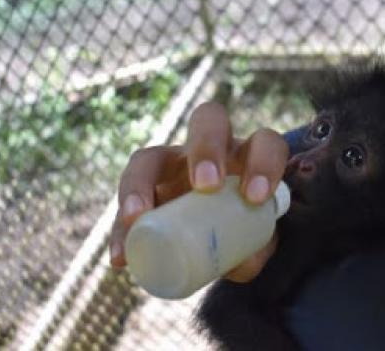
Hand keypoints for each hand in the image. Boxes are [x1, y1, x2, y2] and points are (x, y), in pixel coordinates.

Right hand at [108, 101, 288, 281]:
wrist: (220, 234)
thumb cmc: (244, 227)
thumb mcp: (257, 239)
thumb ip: (254, 249)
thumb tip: (241, 262)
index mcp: (250, 155)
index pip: (265, 143)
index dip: (264, 162)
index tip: (256, 197)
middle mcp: (210, 149)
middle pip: (208, 121)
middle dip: (206, 148)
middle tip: (205, 185)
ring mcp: (172, 165)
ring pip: (150, 156)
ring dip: (141, 182)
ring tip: (137, 216)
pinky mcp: (143, 191)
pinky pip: (126, 201)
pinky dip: (119, 230)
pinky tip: (121, 257)